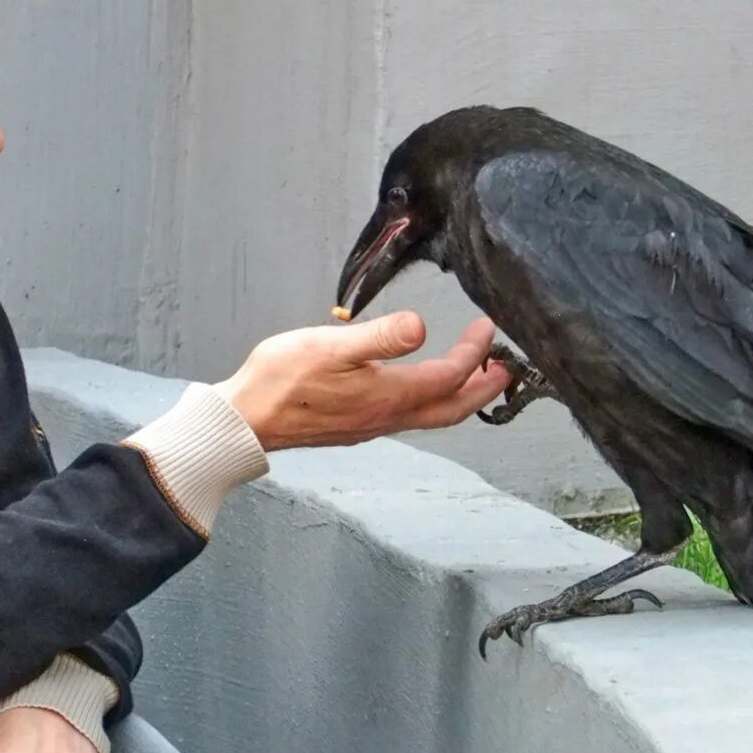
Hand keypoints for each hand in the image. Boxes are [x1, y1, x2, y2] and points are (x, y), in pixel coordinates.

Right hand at [215, 311, 512, 451]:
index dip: (475, 353)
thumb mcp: (331, 346)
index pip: (449, 376)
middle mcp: (387, 416)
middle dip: (484, 387)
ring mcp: (372, 425)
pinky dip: (432, 401)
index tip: (487, 328)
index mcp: (389, 395)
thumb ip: (379, 337)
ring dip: (461, 396)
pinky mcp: (357, 427)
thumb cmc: (281, 379)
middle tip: (505, 366)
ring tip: (476, 375)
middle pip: (452, 408)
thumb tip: (421, 326)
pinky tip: (424, 388)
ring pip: (433, 415)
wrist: (246, 420)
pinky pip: (410, 417)